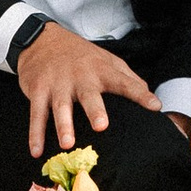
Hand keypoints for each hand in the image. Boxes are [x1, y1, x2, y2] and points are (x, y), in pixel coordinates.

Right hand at [16, 21, 164, 154]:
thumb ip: (129, 79)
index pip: (125, 82)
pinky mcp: (38, 89)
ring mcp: (58, 83)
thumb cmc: (81, 56)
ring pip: (60, 106)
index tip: (155, 106)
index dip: (140, 94)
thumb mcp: (107, 61)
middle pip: (89, 94)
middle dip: (95, 110)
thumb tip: (151, 97)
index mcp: (102, 70)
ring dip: (63, 125)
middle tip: (102, 126)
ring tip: (67, 144)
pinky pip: (36, 114)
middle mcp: (80, 76)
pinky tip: (36, 151)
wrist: (42, 40)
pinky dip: (35, 133)